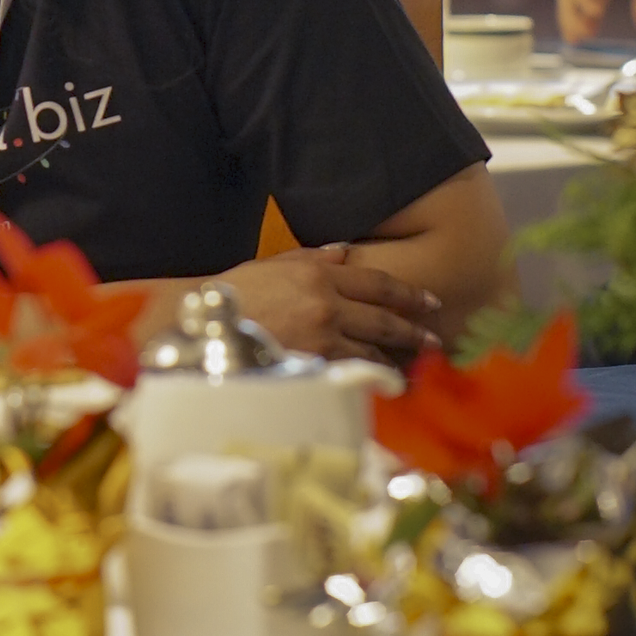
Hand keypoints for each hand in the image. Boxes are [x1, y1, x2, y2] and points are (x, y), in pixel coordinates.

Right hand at [219, 245, 442, 363]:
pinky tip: (379, 383)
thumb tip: (344, 252)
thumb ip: (310, 259)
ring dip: (394, 358)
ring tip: (410, 367)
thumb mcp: (270, 266)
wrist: (202, 327)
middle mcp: (326, 306)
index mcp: (317, 276)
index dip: (408, 294)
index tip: (430, 302)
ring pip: (371, 350)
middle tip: (433, 340)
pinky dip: (367, 377)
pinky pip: (350, 373)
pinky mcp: (312, 367)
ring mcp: (321, 339)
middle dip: (412, 331)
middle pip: (383, 319)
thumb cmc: (232, 294)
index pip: (376, 284)